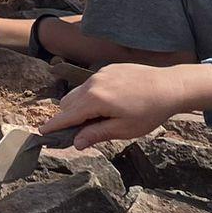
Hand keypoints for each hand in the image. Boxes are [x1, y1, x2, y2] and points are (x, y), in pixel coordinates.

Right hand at [42, 62, 211, 148]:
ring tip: (98, 120)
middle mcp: (93, 83)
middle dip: (67, 118)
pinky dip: (91, 96)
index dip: (53, 126)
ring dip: (79, 106)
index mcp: (95, 100)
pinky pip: (91, 84)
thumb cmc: (149, 111)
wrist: (171, 85)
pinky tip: (110, 104)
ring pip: (78, 92)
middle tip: (78, 133)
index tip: (41, 133)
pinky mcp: (109, 69)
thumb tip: (76, 143)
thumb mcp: (123, 129)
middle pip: (68, 103)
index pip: (67, 115)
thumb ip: (96, 134)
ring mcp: (100, 74)